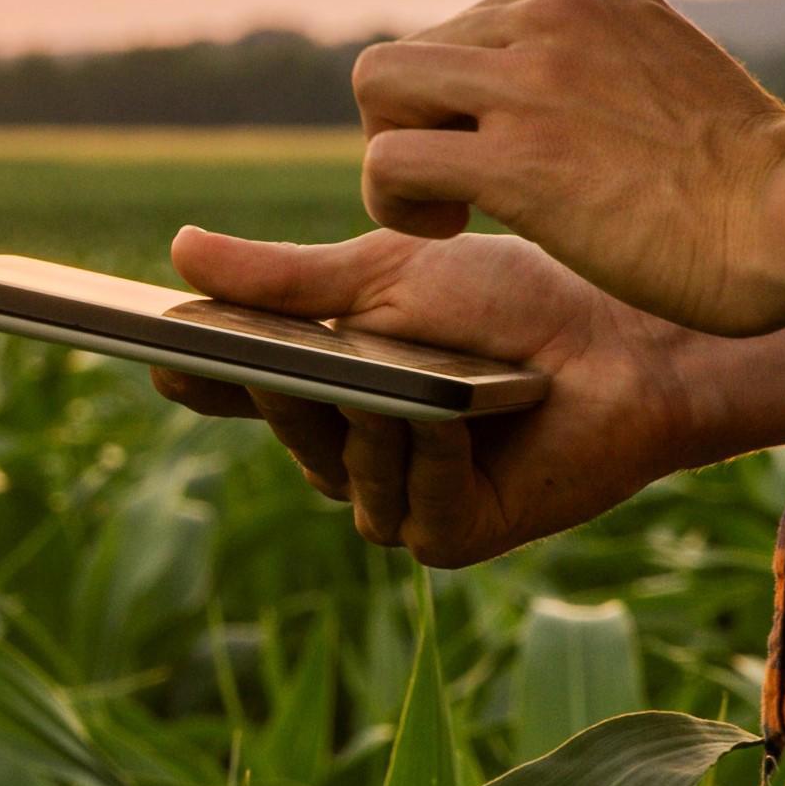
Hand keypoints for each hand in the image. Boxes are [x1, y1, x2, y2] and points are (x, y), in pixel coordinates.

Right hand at [143, 224, 784, 567]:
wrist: (627, 339)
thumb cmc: (514, 299)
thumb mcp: (385, 275)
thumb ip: (285, 280)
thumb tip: (178, 252)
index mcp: (338, 382)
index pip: (248, 388)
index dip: (205, 377)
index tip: (157, 352)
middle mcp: (363, 447)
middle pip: (289, 433)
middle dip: (285, 392)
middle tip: (261, 356)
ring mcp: (407, 497)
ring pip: (344, 476)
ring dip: (366, 423)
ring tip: (381, 379)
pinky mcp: (459, 534)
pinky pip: (409, 507)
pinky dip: (424, 457)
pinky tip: (445, 418)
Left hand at [352, 0, 784, 336]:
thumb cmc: (745, 173)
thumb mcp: (663, 65)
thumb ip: (595, 59)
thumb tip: (528, 94)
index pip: (471, 20)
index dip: (472, 96)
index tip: (514, 147)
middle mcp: (552, 12)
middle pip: (416, 50)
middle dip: (423, 121)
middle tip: (466, 185)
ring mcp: (531, 80)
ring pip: (381, 85)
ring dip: (397, 151)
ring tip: (448, 206)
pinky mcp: (516, 160)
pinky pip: (390, 160)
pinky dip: (395, 202)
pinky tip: (451, 227)